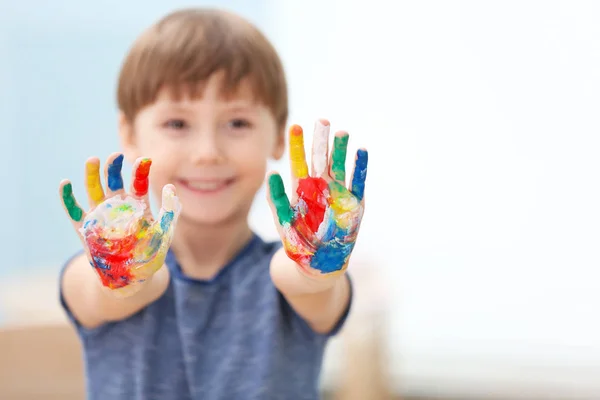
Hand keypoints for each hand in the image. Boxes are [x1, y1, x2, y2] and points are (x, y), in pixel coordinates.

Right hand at [59, 153, 180, 294]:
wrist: (132, 279)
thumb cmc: (150, 254)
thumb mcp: (164, 232)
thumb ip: (169, 211)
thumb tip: (171, 187)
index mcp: (137, 205)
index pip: (138, 183)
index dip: (140, 171)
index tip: (144, 159)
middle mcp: (118, 206)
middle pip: (113, 181)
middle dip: (113, 167)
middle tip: (116, 156)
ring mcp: (100, 216)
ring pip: (94, 190)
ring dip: (92, 175)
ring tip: (93, 159)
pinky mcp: (85, 229)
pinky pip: (74, 211)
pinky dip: (68, 197)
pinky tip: (65, 183)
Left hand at [267, 120, 367, 277]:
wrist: (319, 263)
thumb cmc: (298, 241)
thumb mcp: (284, 220)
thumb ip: (278, 198)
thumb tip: (270, 173)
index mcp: (302, 189)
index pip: (299, 161)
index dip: (297, 144)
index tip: (295, 126)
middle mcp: (321, 187)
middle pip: (321, 158)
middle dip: (321, 140)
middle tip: (322, 120)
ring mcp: (339, 193)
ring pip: (339, 166)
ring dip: (341, 150)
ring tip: (341, 132)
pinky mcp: (354, 204)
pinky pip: (358, 182)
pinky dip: (360, 168)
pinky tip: (361, 151)